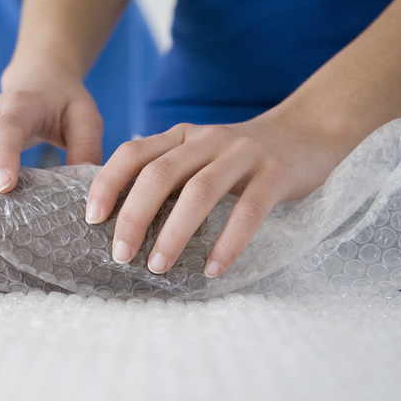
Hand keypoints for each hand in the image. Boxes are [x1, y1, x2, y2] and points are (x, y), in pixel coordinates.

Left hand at [84, 107, 344, 277]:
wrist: (308, 131)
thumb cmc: (242, 156)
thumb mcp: (200, 153)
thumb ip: (169, 171)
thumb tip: (124, 216)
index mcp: (182, 136)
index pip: (134, 152)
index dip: (108, 183)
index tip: (92, 219)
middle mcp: (207, 139)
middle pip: (159, 174)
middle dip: (134, 216)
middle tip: (121, 255)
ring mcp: (242, 154)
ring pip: (199, 192)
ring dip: (174, 233)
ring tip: (158, 267)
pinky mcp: (275, 174)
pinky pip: (248, 211)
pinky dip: (227, 243)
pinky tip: (213, 269)